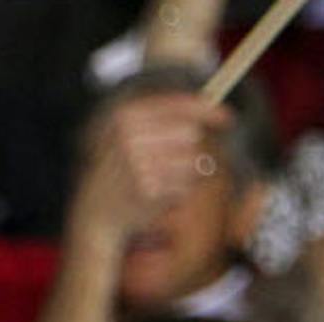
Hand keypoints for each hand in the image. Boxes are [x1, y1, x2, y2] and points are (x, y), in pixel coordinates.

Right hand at [71, 93, 226, 244]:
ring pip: (192, 160)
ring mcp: (140, 164)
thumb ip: (167, 121)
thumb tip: (217, 110)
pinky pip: (186, 185)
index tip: (229, 117)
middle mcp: (131, 137)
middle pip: (190, 134)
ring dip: (183, 173)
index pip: (178, 105)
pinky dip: (178, 191)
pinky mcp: (150, 189)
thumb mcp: (131, 137)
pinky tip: (155, 196)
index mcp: (125, 116)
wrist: (94, 215)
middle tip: (165, 163)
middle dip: (187, 149)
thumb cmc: (121, 173)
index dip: (208, 110)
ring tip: (158, 182)